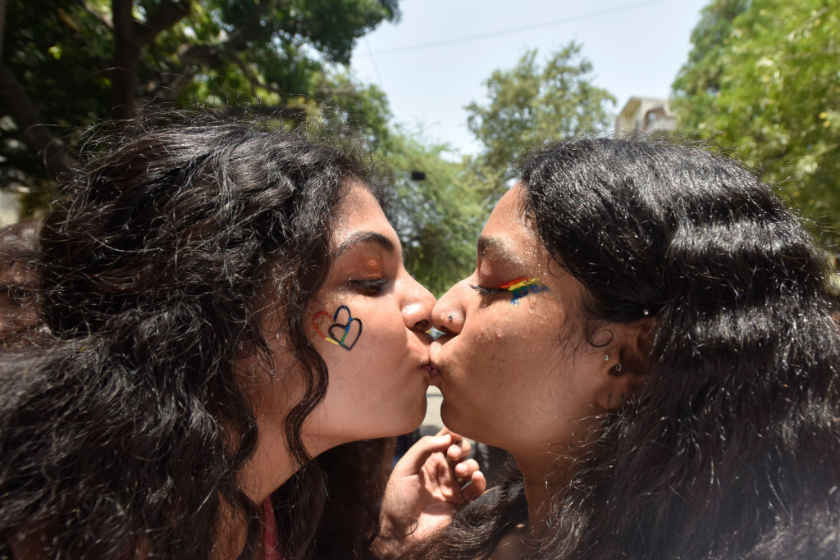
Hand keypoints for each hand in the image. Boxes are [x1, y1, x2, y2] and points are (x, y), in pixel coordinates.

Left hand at [377, 429, 486, 555]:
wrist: (402, 533)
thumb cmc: (399, 499)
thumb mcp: (405, 468)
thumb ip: (423, 447)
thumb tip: (447, 436)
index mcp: (427, 460)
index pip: (444, 439)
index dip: (452, 433)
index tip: (454, 433)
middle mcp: (441, 471)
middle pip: (460, 451)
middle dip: (461, 448)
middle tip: (453, 455)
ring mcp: (451, 487)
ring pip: (470, 468)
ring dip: (470, 465)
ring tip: (461, 472)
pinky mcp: (460, 503)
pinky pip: (475, 489)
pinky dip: (480, 482)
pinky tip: (476, 478)